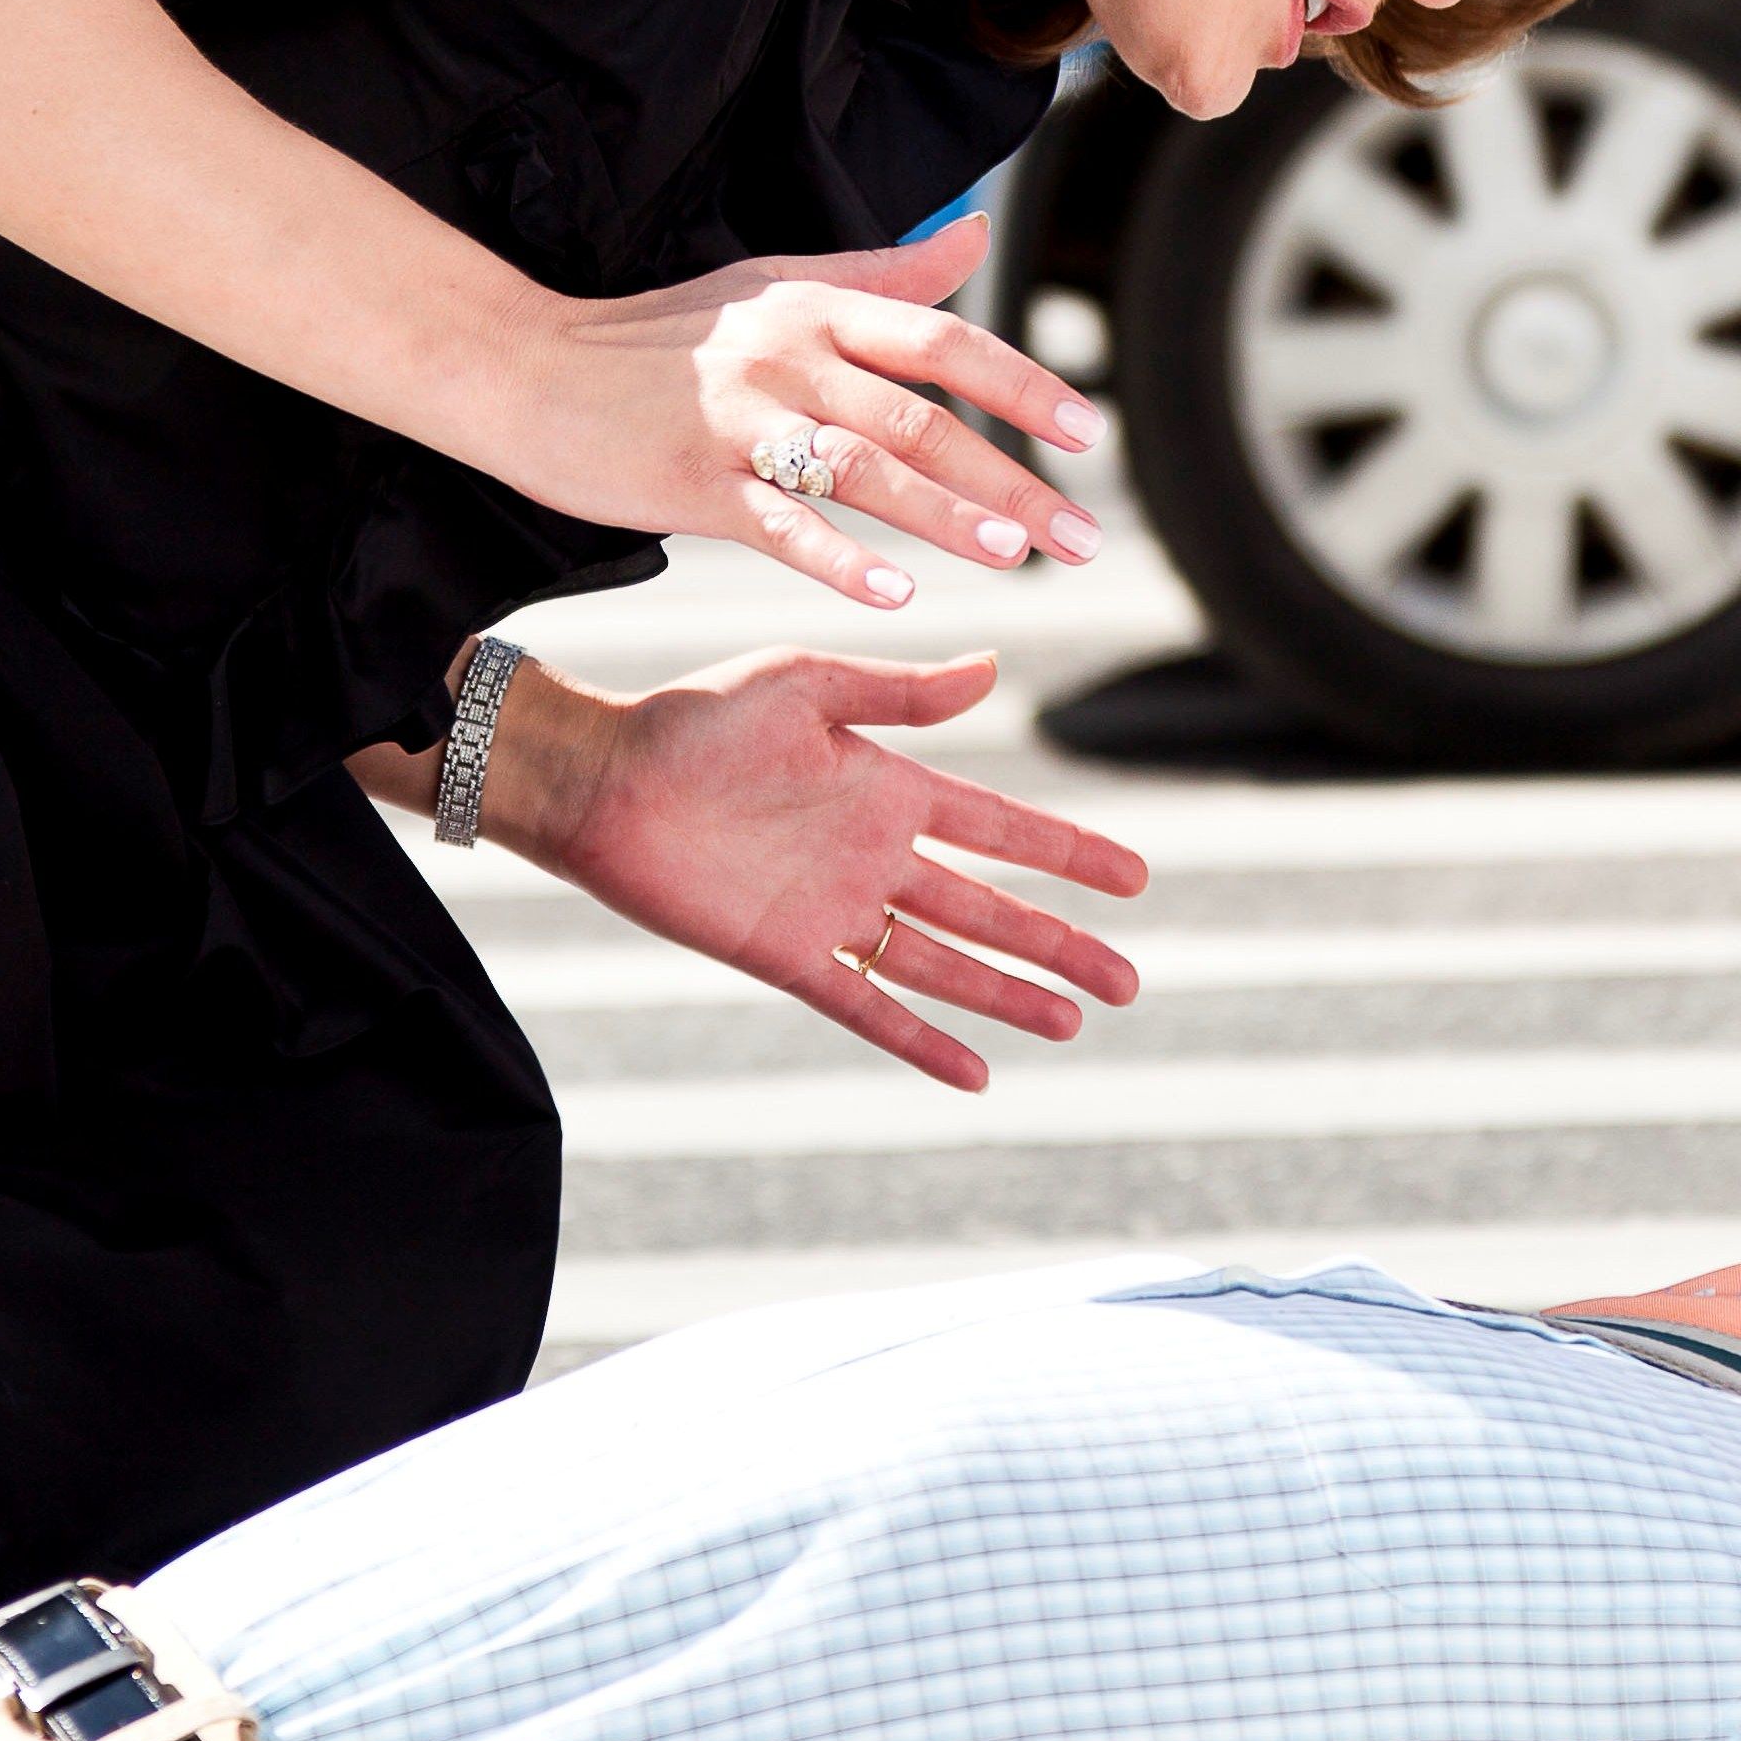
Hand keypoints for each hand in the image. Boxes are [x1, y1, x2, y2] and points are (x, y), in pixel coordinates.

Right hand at [485, 215, 1105, 611]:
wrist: (525, 367)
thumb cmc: (657, 333)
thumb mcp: (773, 279)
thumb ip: (885, 270)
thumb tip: (977, 231)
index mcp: (815, 305)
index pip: (944, 339)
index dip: (1022, 385)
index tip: (1085, 431)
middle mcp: (788, 356)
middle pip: (922, 419)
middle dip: (1012, 480)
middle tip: (1082, 536)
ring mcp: (741, 421)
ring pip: (863, 471)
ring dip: (944, 517)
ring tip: (1013, 558)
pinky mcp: (694, 482)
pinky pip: (782, 524)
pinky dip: (841, 561)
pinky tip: (897, 595)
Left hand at [488, 649, 1146, 1089]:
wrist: (606, 777)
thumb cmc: (696, 716)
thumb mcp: (806, 684)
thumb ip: (899, 692)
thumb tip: (991, 668)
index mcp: (888, 788)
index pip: (1001, 828)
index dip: (1068, 854)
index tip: (1134, 878)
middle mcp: (874, 857)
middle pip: (991, 909)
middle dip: (1059, 944)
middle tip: (1128, 981)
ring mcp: (836, 911)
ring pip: (944, 963)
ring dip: (1007, 994)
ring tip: (1073, 1023)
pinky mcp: (789, 955)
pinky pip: (869, 1005)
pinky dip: (921, 1039)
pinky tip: (975, 1073)